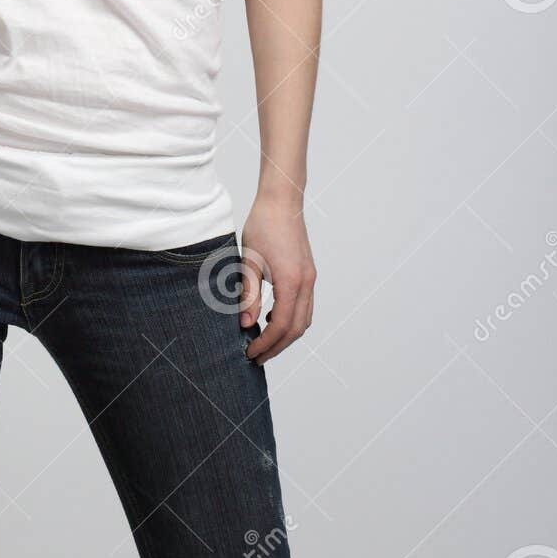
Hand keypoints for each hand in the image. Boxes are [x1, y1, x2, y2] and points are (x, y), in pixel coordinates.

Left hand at [239, 195, 315, 362]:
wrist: (282, 201)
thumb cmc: (263, 226)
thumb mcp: (249, 262)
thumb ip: (249, 295)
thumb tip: (246, 324)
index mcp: (292, 282)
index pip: (282, 326)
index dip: (267, 344)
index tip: (250, 353)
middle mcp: (306, 283)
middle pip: (297, 329)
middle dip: (277, 346)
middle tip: (256, 356)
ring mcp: (310, 278)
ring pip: (304, 319)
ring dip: (286, 334)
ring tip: (263, 340)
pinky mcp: (308, 273)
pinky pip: (304, 305)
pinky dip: (291, 318)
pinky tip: (271, 316)